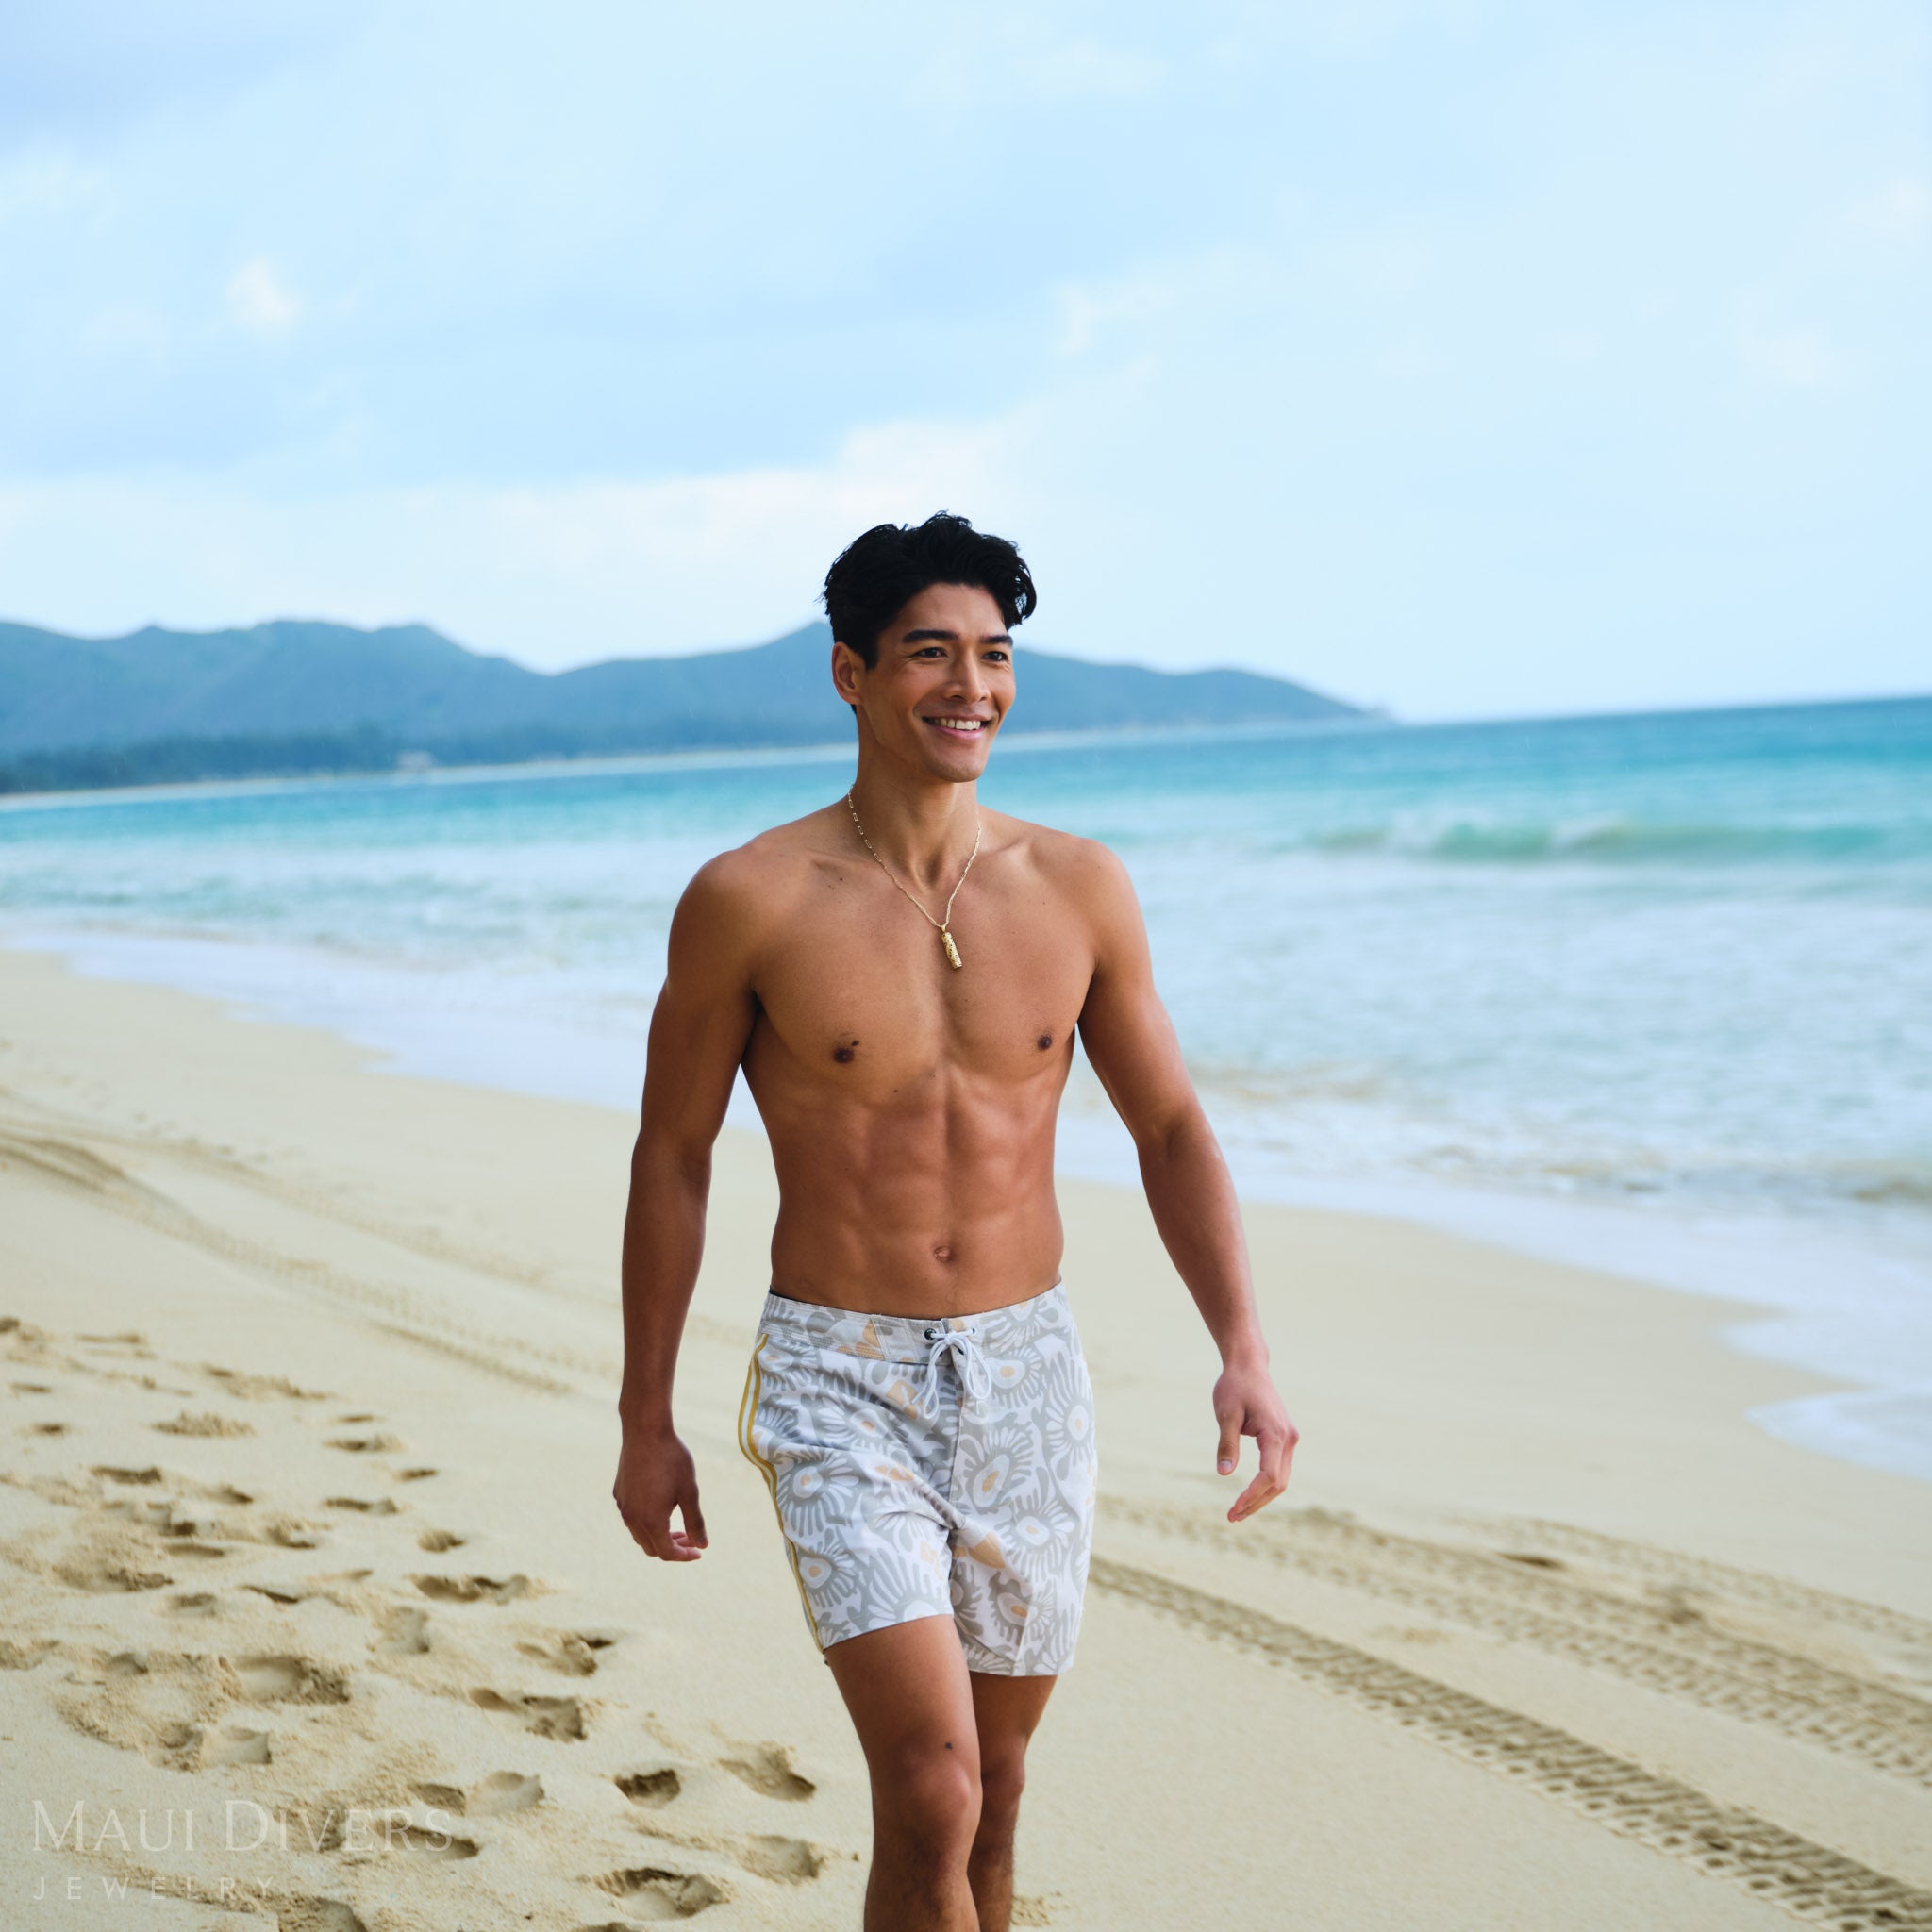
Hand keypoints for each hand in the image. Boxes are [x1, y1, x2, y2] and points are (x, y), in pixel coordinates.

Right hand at [613, 1424, 707, 1560]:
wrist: (645, 1431)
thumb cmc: (672, 1459)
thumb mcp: (689, 1492)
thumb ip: (695, 1522)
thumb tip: (703, 1545)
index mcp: (651, 1521)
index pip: (667, 1553)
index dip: (684, 1556)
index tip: (699, 1551)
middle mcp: (632, 1518)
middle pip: (652, 1548)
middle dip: (673, 1547)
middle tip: (691, 1538)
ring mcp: (623, 1505)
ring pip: (639, 1534)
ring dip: (659, 1536)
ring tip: (677, 1526)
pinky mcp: (619, 1493)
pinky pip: (632, 1517)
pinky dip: (647, 1521)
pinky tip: (661, 1506)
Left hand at [1212, 1361, 1297, 1522]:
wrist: (1248, 1365)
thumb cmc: (1234, 1386)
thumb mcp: (1225, 1414)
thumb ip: (1226, 1445)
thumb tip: (1223, 1474)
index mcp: (1276, 1433)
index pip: (1268, 1476)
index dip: (1252, 1496)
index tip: (1233, 1509)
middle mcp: (1288, 1438)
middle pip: (1278, 1483)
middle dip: (1256, 1503)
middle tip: (1231, 1517)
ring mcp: (1289, 1438)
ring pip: (1281, 1479)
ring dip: (1261, 1498)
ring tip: (1237, 1512)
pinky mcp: (1284, 1437)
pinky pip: (1278, 1468)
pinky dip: (1265, 1485)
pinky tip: (1248, 1495)